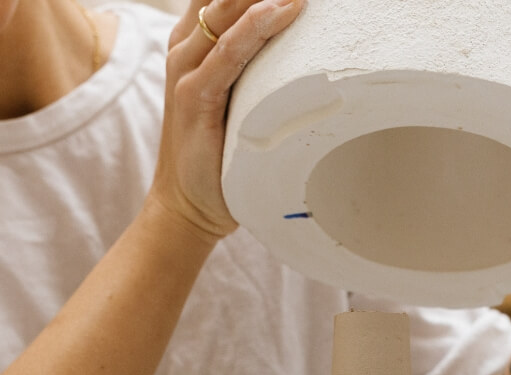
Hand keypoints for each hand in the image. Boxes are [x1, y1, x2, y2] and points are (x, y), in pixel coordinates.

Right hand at [149, 0, 304, 243]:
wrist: (189, 206)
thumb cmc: (222, 153)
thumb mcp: (241, 98)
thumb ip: (258, 67)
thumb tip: (309, 51)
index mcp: (196, 39)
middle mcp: (186, 45)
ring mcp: (186, 68)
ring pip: (225, 9)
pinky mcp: (192, 96)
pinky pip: (226, 51)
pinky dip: (254, 27)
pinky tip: (283, 9)